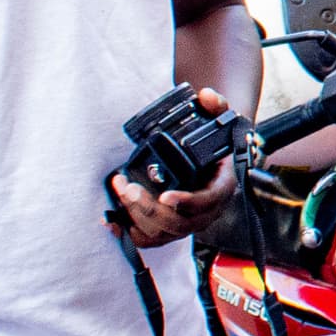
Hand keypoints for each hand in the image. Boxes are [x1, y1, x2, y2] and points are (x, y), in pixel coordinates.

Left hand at [109, 87, 243, 246]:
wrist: (217, 158)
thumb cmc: (219, 142)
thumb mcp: (223, 120)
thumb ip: (218, 106)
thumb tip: (208, 96)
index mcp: (222, 188)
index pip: (207, 202)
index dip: (186, 202)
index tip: (165, 196)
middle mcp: (207, 211)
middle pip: (179, 223)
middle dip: (149, 208)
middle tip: (127, 187)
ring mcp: (189, 222)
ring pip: (163, 232)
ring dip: (136, 215)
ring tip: (120, 190)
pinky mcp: (172, 227)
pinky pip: (152, 239)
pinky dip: (130, 233)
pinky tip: (112, 220)